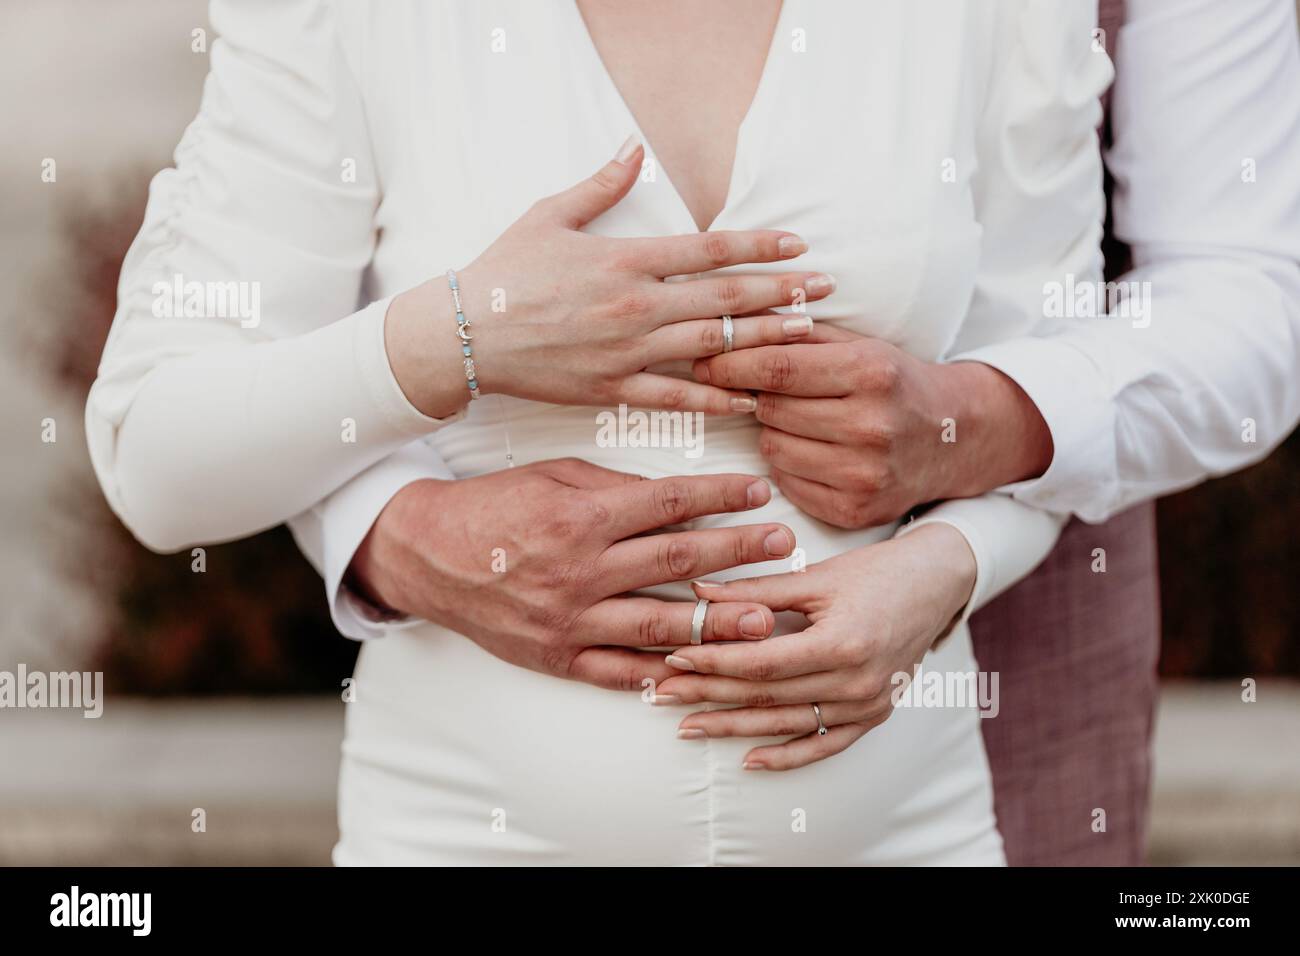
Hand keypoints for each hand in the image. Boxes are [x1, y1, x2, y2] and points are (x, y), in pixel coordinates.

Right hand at [348, 458, 797, 690]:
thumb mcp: (552, 476)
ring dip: (717, 624)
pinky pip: (618, 672)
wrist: (426, 555)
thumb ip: (615, 487)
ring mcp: (569, 620)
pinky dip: (662, 676)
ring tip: (766, 620)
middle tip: (785, 546)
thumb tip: (675, 498)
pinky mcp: (556, 657)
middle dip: (736, 554)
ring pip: (657, 626)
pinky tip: (703, 672)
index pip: (666, 505)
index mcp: (579, 518)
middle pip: (674, 564)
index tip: (760, 493)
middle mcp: (578, 572)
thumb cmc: (493, 506)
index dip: (718, 499)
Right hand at [386, 136, 833, 418]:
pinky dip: (715, 398)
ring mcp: (626, 351)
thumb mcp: (550, 215)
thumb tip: (633, 148)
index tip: (797, 244)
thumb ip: (601, 185)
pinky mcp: (612, 389)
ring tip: (808, 333)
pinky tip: (752, 399)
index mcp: (624, 260)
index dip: (758, 246)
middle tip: (826, 288)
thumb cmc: (504, 270)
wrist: (464, 333)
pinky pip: (675, 398)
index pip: (708, 251)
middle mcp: (634, 306)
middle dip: (781, 292)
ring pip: (710, 345)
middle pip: (724, 299)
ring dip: (763, 339)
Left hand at [654, 523, 975, 769]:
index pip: (761, 663)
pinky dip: (786, 755)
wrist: (937, 583)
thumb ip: (757, 589)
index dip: (714, 662)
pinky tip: (748, 759)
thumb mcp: (817, 576)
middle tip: (662, 695)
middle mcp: (855, 682)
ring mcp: (866, 705)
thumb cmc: (877, 572)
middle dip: (710, 695)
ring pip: (786, 724)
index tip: (674, 658)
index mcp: (841, 643)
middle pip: (767, 696)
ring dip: (734, 728)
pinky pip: (823, 745)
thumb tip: (698, 591)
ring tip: (689, 727)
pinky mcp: (873, 715)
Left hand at [692, 324, 1052, 527]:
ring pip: (774, 449)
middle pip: (771, 409)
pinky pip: (788, 484)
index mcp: (871, 373)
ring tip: (799, 421)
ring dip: (774, 433)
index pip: (778, 367)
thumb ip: (797, 333)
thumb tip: (730, 323)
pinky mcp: (855, 511)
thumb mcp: (858, 345)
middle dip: (756, 398)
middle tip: (761, 391)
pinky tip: (812, 452)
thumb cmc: (894, 382)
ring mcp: (864, 475)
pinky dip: (789, 467)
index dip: (732, 363)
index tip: (705, 360)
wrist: (952, 438)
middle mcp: (871, 425)